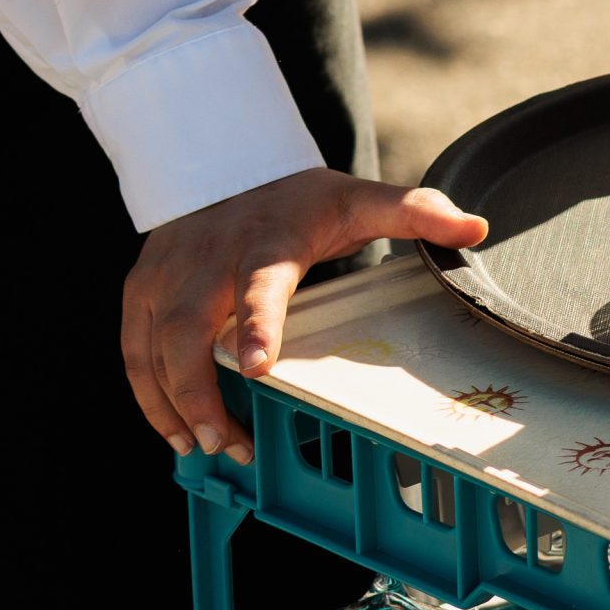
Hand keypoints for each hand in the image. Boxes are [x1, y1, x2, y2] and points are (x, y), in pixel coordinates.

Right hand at [120, 168, 487, 461]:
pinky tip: (175, 433)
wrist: (219, 160)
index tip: (260, 367)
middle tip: (226, 442)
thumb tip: (476, 229)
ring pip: (151, 349)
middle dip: (198, 392)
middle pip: (189, 331)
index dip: (258, 324)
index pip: (260, 284)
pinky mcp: (142, 291)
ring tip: (203, 449)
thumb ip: (416, 213)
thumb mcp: (357, 198)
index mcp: (265, 242)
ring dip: (171, 405)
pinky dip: (147, 397)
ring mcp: (165, 276)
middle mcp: (206, 260)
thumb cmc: (295, 197)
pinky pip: (133, 351)